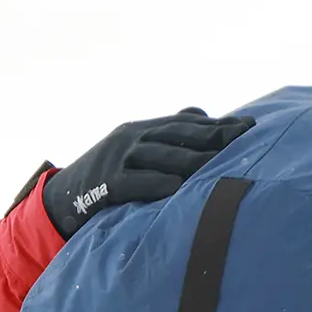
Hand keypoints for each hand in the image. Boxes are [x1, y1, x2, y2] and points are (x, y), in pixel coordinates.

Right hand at [41, 108, 254, 237]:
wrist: (61, 197)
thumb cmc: (107, 175)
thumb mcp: (134, 150)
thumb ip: (166, 133)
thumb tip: (201, 114)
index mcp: (143, 128)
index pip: (187, 123)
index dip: (218, 124)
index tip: (250, 127)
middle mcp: (132, 137)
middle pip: (178, 134)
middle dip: (213, 136)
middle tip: (243, 139)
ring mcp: (117, 158)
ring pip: (160, 155)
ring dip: (191, 159)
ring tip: (219, 164)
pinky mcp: (105, 183)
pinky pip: (133, 182)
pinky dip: (154, 183)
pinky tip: (176, 187)